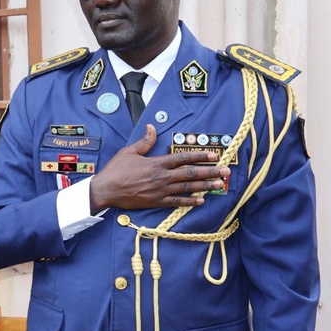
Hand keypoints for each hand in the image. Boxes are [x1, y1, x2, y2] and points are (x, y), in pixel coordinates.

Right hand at [89, 124, 229, 213]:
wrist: (106, 190)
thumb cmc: (115, 170)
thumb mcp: (128, 152)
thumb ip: (144, 141)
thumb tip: (152, 127)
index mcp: (156, 163)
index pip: (183, 158)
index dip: (200, 156)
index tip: (214, 154)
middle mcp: (162, 177)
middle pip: (190, 173)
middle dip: (210, 172)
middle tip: (225, 171)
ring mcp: (160, 191)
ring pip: (187, 187)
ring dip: (205, 186)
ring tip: (219, 185)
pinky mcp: (156, 202)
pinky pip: (177, 202)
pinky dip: (190, 201)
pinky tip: (201, 200)